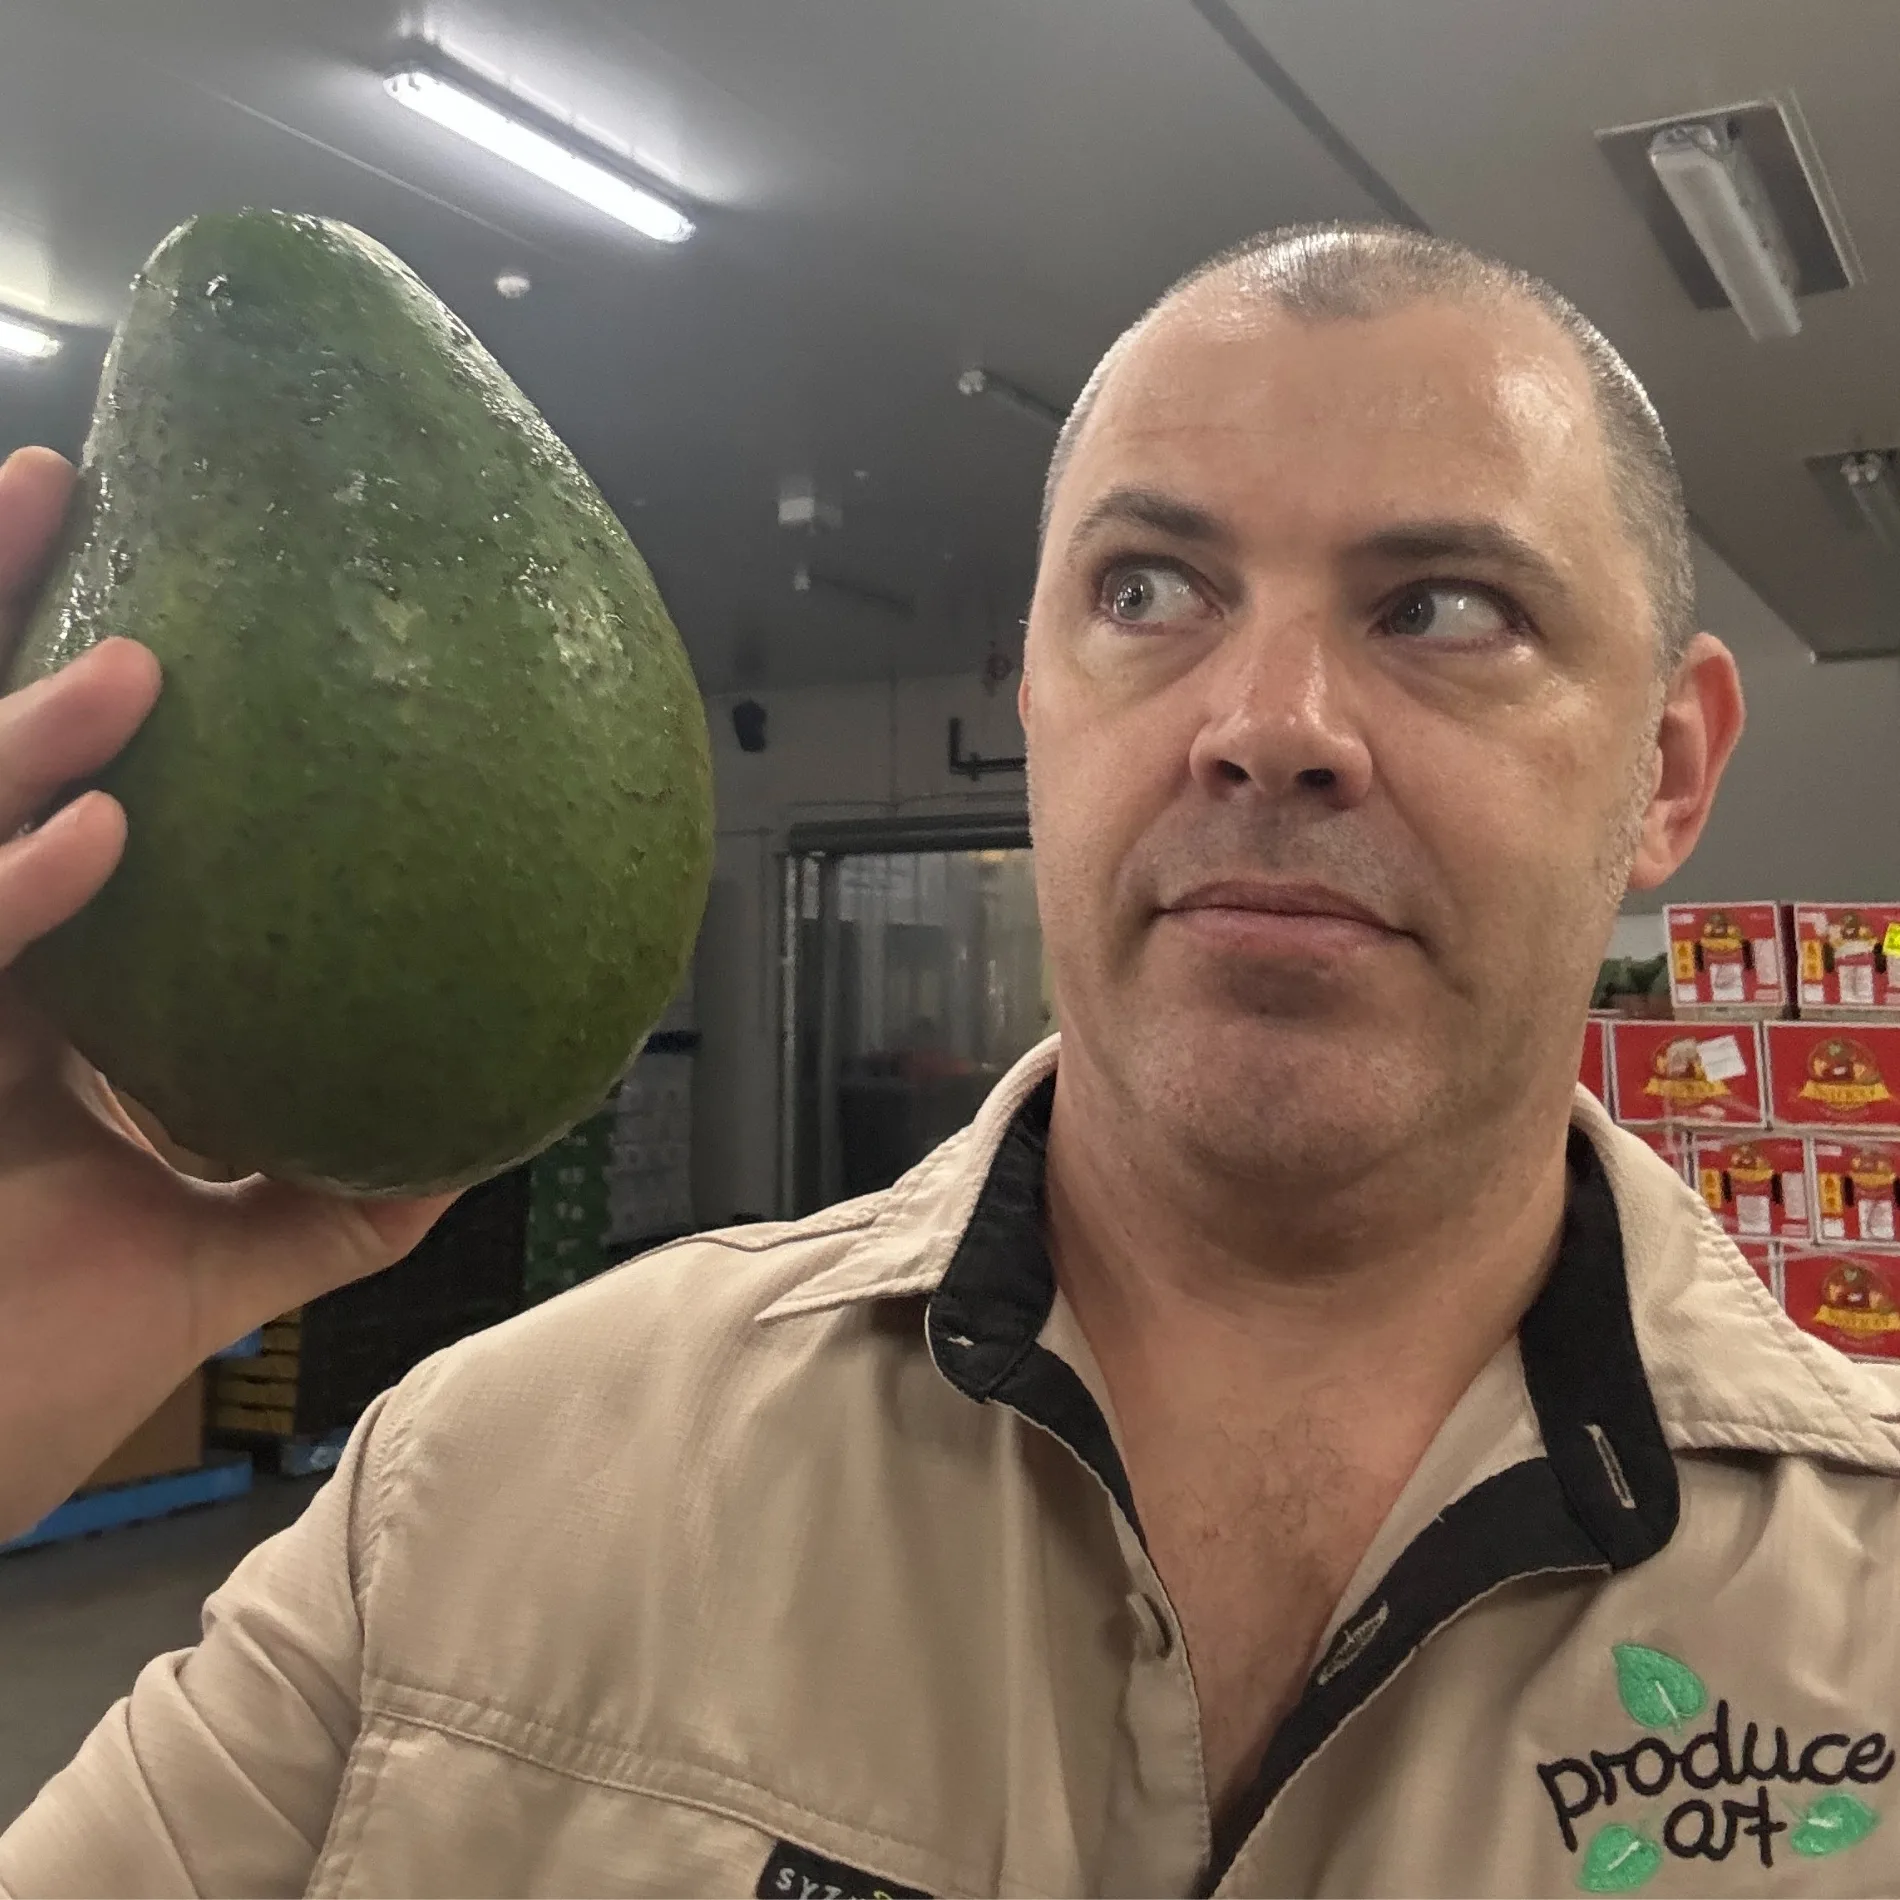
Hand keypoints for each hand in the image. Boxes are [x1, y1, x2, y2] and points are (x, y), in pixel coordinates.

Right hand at [0, 446, 453, 1540]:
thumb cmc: (17, 1385)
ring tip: (143, 666)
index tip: (146, 572)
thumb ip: (322, 1200)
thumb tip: (458, 1148)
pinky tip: (104, 832)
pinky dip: (12, 885)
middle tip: (67, 474)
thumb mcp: (201, 1269)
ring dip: (17, 738)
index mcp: (7, 1006)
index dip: (50, 693)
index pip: (22, 802)